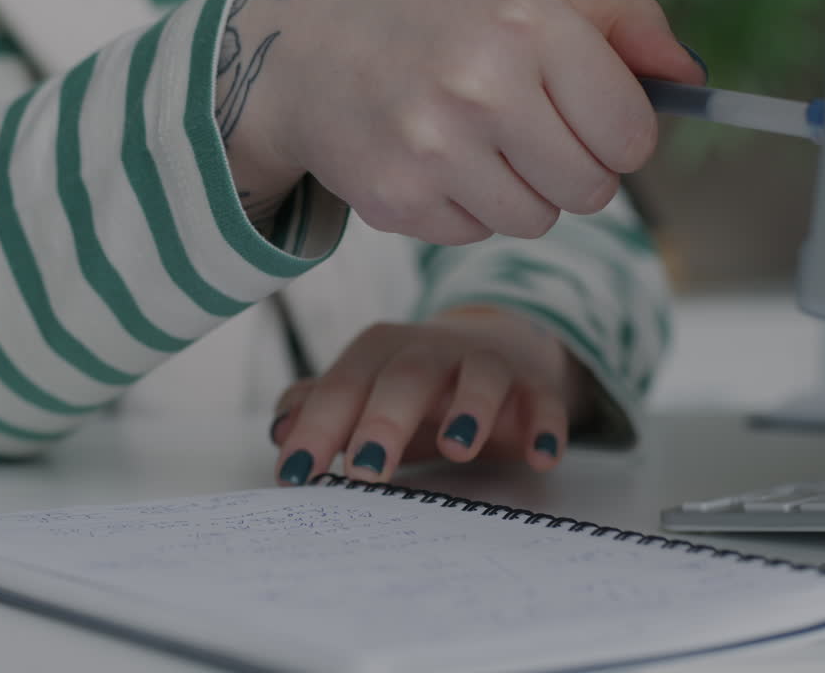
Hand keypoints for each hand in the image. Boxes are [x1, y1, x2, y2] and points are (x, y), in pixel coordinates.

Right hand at [219, 0, 704, 240]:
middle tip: (531, 136)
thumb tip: (691, 82)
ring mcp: (433, 151)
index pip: (631, 134)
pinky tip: (429, 160)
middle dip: (574, 171)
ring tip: (475, 144)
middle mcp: (480, 87)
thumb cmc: (422, 14)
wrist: (297, 49)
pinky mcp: (397, 201)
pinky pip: (473, 234)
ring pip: (535, 222)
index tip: (593, 122)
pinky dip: (463, 208)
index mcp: (526, 23)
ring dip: (520, 194)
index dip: (621, 137)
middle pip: (591, 191)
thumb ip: (619, 29)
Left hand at [268, 306, 588, 484]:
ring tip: (457, 448)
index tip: (296, 475)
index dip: (317, 428)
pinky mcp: (533, 386)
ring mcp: (486, 364)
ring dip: (470, 408)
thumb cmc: (415, 389)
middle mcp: (431, 350)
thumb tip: (279, 430)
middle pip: (406, 375)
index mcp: (379, 352)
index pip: (343, 386)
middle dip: (384, 420)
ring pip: (480, 374)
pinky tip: (540, 457)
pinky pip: (543, 400)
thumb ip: (320, 410)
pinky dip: (544, 425)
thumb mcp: (365, 396)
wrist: (497, 352)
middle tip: (365, 470)